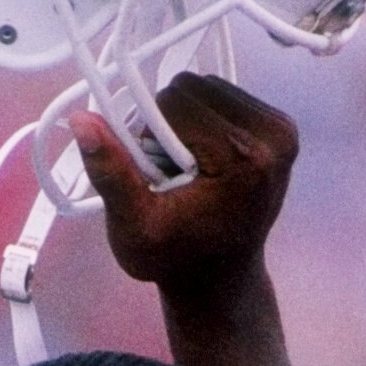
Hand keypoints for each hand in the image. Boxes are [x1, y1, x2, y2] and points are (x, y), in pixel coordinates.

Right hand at [68, 72, 297, 296]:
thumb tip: (83, 120)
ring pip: (207, 87)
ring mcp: (282, 131)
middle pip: (192, 87)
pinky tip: (206, 161)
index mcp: (242, 157)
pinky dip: (205, 121)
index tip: (157, 174)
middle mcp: (273, 137)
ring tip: (188, 168)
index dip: (150, 134)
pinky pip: (225, 97)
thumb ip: (111, 173)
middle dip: (168, 124)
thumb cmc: (176, 258)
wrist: (219, 279)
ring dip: (185, 120)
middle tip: (171, 173)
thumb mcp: (133, 228)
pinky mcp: (281, 128)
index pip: (172, 101)